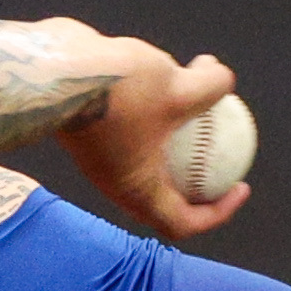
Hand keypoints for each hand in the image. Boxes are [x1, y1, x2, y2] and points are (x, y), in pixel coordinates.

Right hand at [52, 36, 253, 244]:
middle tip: (226, 148)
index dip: (219, 212)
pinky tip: (173, 68)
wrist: (49, 69)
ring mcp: (104, 154)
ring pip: (153, 152)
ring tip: (205, 92)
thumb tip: (225, 80)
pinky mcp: (95, 125)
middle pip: (169, 192)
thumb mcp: (178, 88)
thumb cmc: (115, 90)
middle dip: (202, 175)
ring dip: (182, 130)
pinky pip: (136, 127)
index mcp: (138, 191)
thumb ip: (210, 88)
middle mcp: (118, 181)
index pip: (184, 222)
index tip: (240, 186)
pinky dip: (159, 109)